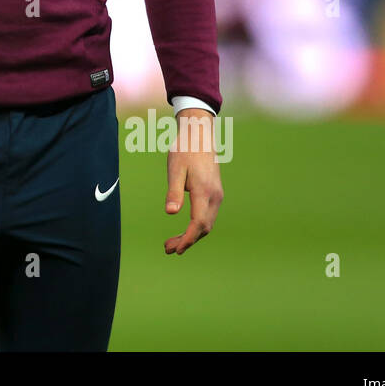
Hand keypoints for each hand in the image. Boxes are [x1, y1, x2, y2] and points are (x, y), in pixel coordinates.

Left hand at [164, 108, 222, 254]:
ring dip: (191, 235)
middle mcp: (214, 196)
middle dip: (187, 241)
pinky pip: (207, 216)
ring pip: (207, 223)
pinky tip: (184, 229)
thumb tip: (171, 213)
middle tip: (167, 249)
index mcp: (204, 191)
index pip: (198, 224)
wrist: (199, 135)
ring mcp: (216, 195)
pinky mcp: (215, 193)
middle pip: (204, 228)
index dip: (187, 239)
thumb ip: (174, 192)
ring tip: (172, 243)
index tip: (175, 249)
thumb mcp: (175, 169)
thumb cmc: (184, 150)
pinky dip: (196, 227)